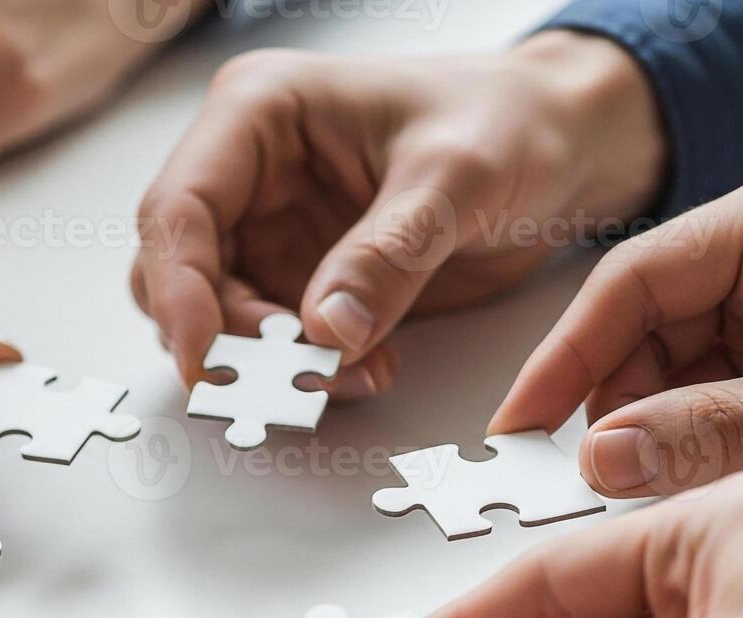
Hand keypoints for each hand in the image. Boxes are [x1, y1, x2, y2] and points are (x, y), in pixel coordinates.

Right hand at [133, 33, 664, 396]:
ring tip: (341, 376)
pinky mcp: (303, 278)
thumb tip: (324, 330)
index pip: (179, 207)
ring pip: (216, 316)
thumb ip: (388, 253)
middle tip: (282, 379)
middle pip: (179, 270)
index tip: (205, 355)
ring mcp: (271, 228)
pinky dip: (303, 371)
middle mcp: (249, 172)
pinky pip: (274, 342)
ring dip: (264, 363)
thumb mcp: (458, 177)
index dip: (179, 287)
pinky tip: (363, 371)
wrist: (563, 145)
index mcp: (260, 114)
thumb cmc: (512, 122)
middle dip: (221, 335)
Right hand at [493, 155, 742, 510]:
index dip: (568, 354)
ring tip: (720, 476)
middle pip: (649, 336)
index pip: (637, 280)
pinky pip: (724, 417)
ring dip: (687, 443)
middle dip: (632, 411)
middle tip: (607, 475)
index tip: (523, 421)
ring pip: (681, 386)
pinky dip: (733, 457)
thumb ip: (717, 430)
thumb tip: (606, 455)